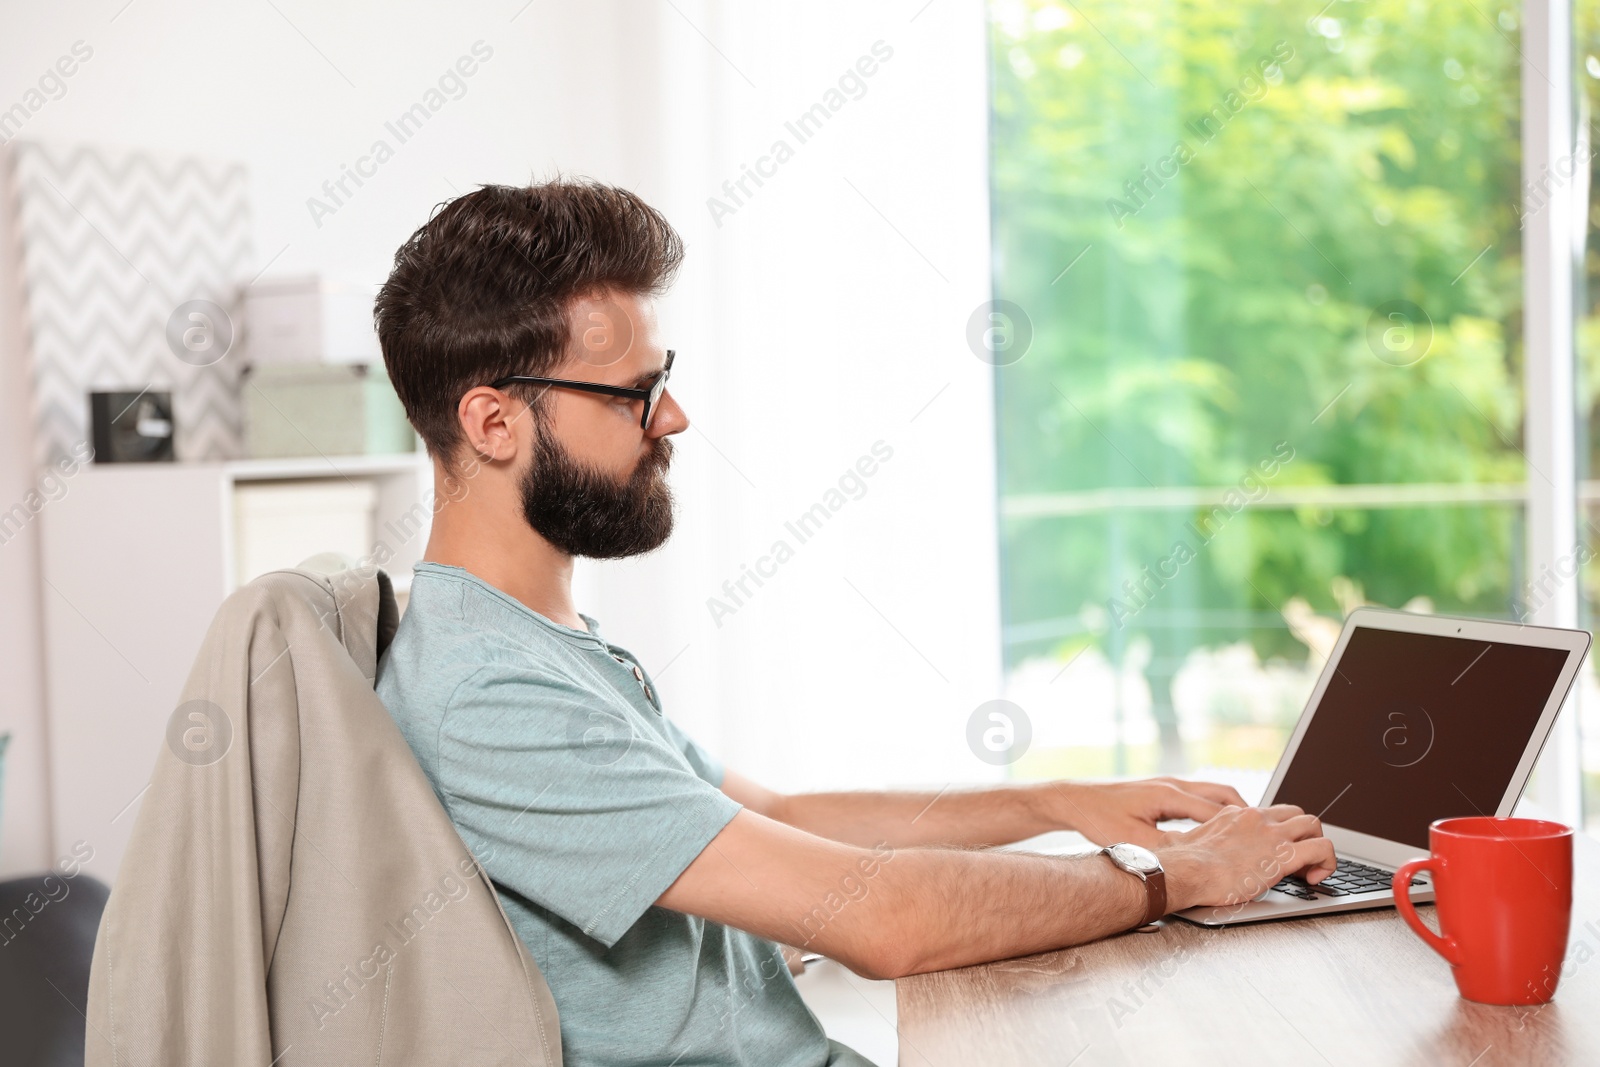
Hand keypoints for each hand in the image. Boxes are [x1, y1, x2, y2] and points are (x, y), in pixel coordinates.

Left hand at [1048, 776, 1248, 847]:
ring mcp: (1169, 785)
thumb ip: (1165, 849)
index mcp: (1168, 795)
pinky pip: (1200, 796)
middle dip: (1248, 814)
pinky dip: (1217, 809)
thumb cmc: (1098, 818)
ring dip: (1234, 810)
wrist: (1075, 799)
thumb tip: (1194, 861)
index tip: (1262, 843)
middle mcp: (1173, 785)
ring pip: (1214, 793)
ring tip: (1253, 832)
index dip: (1241, 828)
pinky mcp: (1163, 791)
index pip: (1216, 811)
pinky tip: (1221, 828)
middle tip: (1268, 834)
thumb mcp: (1131, 840)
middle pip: (1223, 794)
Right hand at [1155, 803, 1336, 910]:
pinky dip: (1326, 863)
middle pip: (1297, 814)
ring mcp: (1271, 834)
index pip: (1269, 815)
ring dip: (1317, 846)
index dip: (1278, 835)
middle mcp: (1256, 818)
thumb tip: (1174, 845)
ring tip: (1308, 869)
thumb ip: (1190, 840)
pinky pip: (1322, 849)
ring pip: (1314, 825)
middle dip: (1304, 836)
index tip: (1273, 855)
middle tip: (1296, 860)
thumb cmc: (1181, 863)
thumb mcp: (1185, 842)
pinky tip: (1314, 878)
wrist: (1185, 871)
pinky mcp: (1283, 855)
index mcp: (1236, 815)